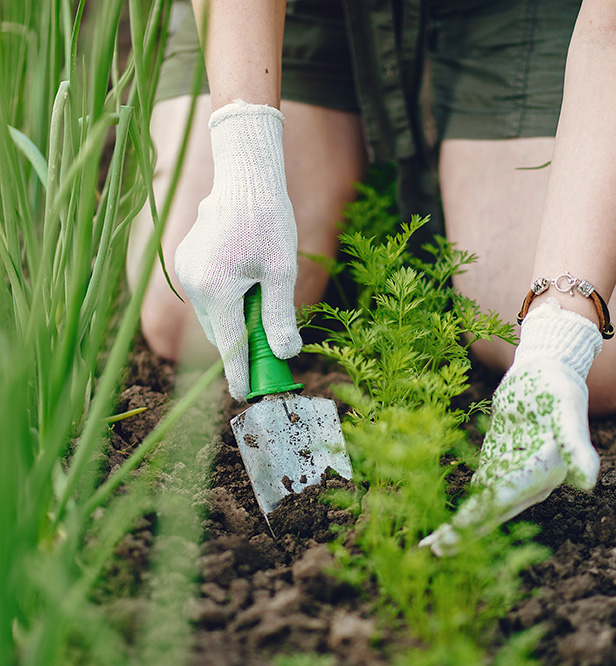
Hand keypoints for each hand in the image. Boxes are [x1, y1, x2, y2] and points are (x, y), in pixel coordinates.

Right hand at [175, 101, 301, 400]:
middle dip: (242, 345)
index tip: (246, 395)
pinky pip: (207, 296)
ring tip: (261, 306)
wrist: (244, 177)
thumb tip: (285, 354)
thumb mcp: (281, 272)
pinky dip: (226, 302)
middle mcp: (194, 284)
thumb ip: (280, 316)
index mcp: (217, 289)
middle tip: (270, 349)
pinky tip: (246, 285)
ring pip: (213, 316)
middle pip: (220, 333)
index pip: (229, 346)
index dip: (239, 373)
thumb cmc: (268, 220)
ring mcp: (186, 272)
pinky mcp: (186, 262)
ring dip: (235, 322)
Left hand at [420, 299, 602, 555]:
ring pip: (483, 506)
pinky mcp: (498, 463)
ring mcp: (512, 474)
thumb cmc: (560, 389)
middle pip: (492, 511)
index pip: (505, 498)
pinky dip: (462, 506)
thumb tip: (587, 483)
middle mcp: (529, 482)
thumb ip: (576, 446)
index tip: (454, 534)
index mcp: (544, 473)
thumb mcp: (568, 412)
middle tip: (433, 552)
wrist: (548, 371)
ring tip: (431, 548)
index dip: (480, 517)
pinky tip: (443, 522)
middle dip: (464, 532)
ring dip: (459, 527)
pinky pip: (478, 490)